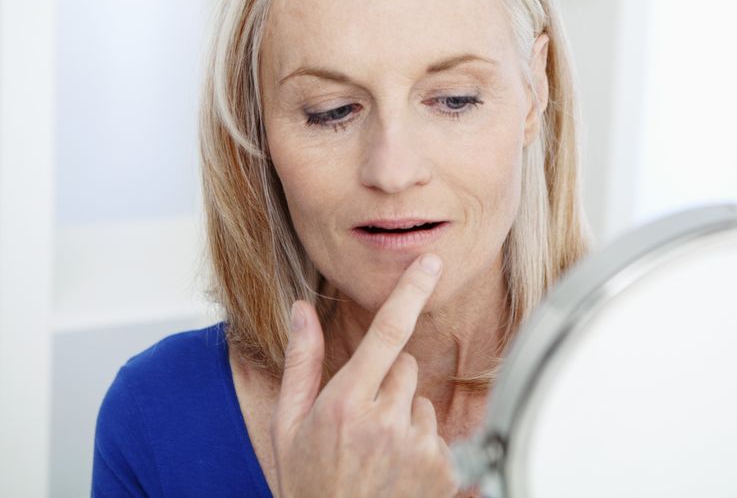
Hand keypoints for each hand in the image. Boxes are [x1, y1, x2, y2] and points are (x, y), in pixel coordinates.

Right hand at [272, 253, 459, 497]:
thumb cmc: (307, 485)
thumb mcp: (288, 425)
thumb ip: (300, 362)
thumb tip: (302, 309)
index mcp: (346, 404)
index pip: (386, 333)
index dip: (411, 292)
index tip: (431, 264)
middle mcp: (386, 422)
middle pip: (405, 367)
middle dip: (387, 384)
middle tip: (361, 424)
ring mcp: (418, 448)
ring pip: (422, 403)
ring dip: (406, 419)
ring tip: (377, 455)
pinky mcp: (444, 471)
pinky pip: (439, 437)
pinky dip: (423, 449)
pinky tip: (397, 473)